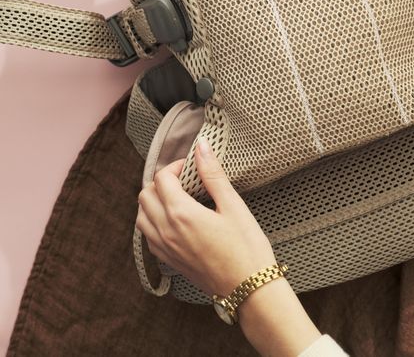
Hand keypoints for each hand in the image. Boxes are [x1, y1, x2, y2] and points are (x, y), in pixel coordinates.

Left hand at [135, 137, 321, 356]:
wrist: (249, 289)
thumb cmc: (246, 247)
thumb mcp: (233, 205)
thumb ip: (213, 174)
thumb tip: (201, 146)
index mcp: (181, 214)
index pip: (162, 178)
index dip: (176, 166)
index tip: (192, 166)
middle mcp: (166, 231)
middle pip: (146, 195)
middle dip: (162, 181)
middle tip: (185, 179)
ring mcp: (165, 249)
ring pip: (141, 216)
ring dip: (154, 200)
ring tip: (177, 196)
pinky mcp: (169, 261)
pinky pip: (148, 235)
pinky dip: (153, 220)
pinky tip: (174, 218)